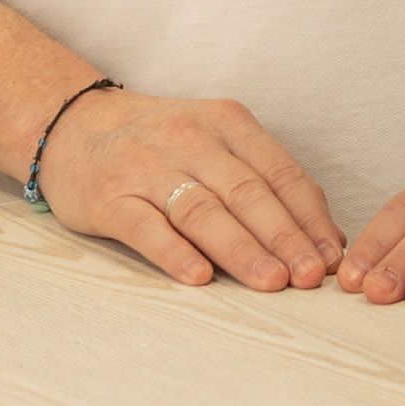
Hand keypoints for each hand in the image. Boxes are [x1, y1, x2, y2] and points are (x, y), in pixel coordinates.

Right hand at [38, 90, 345, 291]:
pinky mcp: (109, 198)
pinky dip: (175, 252)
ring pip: (203, 210)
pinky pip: (145, 227)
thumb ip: (263, 180)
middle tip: (312, 276)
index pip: (279, 171)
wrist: (71, 124)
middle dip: (285, 237)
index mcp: (225, 122)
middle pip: (247, 192)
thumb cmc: (159, 143)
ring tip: (271, 283)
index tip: (332, 256)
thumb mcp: (214, 141)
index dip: (309, 216)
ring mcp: (146, 168)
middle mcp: (189, 139)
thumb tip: (323, 238)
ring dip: (241, 249)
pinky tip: (199, 277)